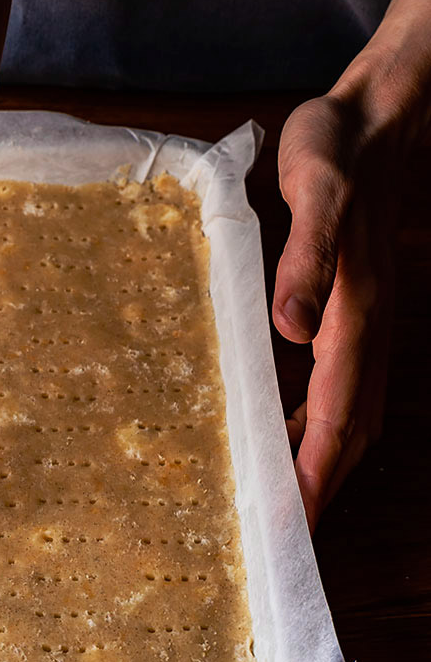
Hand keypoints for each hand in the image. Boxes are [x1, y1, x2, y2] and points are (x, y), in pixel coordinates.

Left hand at [272, 79, 407, 531]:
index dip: (313, 475)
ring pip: (349, 415)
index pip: (333, 417)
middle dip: (320, 489)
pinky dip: (317, 423)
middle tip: (285, 540)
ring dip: (321, 462)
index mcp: (353, 317)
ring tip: (285, 503)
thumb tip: (291, 330)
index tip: (291, 527)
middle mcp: (366, 333)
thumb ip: (305, 259)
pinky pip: (341, 387)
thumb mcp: (314, 193)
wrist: (376, 120)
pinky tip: (284, 431)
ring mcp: (366, 324)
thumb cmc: (335, 153)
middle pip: (348, 432)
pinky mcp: (357, 312)